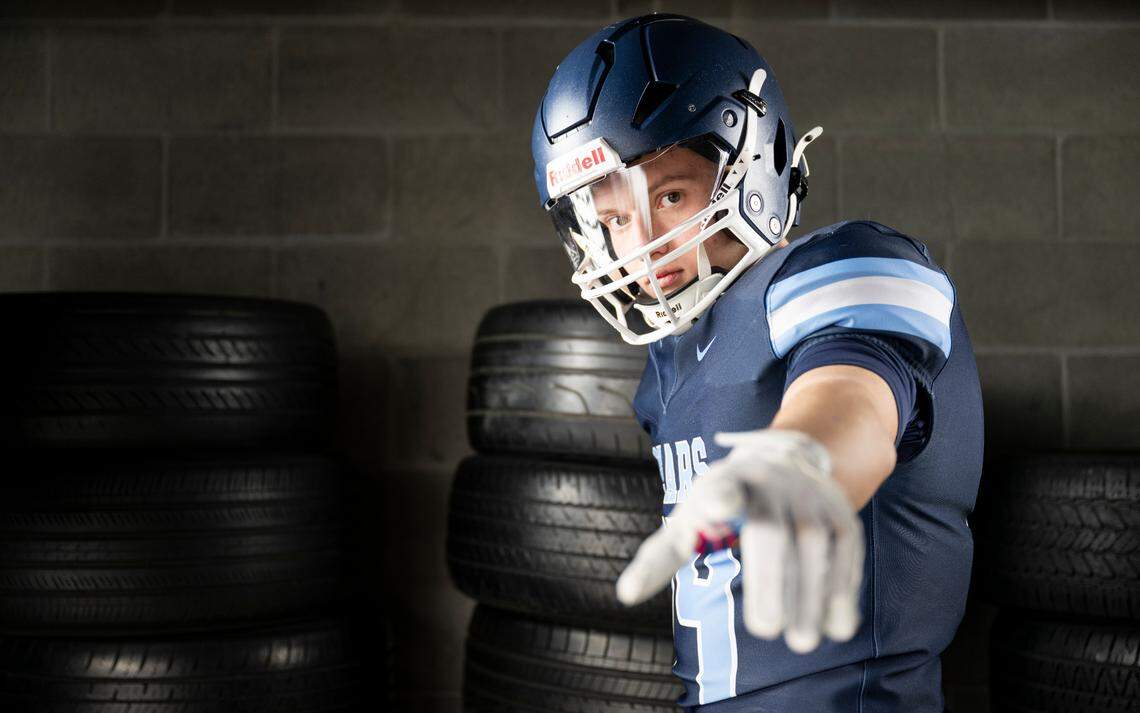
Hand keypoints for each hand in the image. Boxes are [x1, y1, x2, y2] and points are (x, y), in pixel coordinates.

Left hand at [615, 429, 863, 652]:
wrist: (784, 460)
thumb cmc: (721, 504)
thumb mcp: (689, 522)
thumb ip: (658, 559)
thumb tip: (624, 596)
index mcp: (724, 485)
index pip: (722, 488)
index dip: (722, 497)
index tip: (721, 506)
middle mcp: (770, 485)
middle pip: (771, 532)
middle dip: (772, 581)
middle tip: (766, 632)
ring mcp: (809, 496)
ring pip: (813, 543)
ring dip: (811, 594)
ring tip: (801, 641)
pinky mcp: (840, 511)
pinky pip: (845, 549)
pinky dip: (842, 587)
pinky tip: (836, 625)